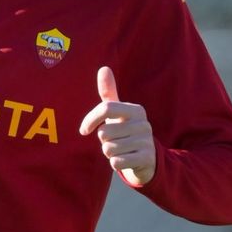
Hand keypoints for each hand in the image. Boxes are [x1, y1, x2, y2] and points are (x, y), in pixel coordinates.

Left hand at [79, 66, 155, 185]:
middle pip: (104, 132)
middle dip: (103, 141)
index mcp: (135, 110)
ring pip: (109, 149)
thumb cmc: (125, 131)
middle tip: (114, 141)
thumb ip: (109, 92)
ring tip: (120, 150)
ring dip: (109, 153)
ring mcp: (147, 141)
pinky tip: (125, 160)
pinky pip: (116, 162)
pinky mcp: (147, 159)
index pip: (105, 108)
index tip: (84, 130)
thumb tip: (104, 68)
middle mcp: (143, 123)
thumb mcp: (118, 112)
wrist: (147, 158)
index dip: (90, 120)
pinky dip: (115, 164)